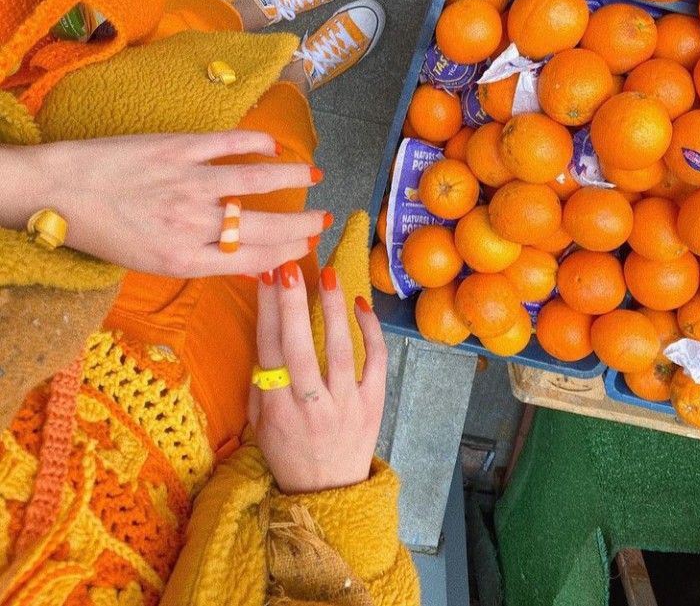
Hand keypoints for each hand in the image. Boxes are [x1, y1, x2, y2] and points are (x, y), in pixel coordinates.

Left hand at [0, 131, 326, 276]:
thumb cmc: (100, 232)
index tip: (306, 248)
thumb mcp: (148, 263)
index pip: (253, 261)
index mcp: (185, 260)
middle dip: (302, 224)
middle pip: (264, 227)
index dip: (286, 255)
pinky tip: (273, 144)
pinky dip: (254, 142)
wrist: (58, 192)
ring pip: (254, 181)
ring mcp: (188, 184)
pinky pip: (226, 144)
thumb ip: (195, 258)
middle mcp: (193, 225)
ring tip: (315, 175)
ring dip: (291, 177)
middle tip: (325, 219)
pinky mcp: (177, 150)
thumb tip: (238, 255)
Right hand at [248, 262, 387, 493]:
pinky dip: (371, 330)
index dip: (267, 312)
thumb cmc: (289, 452)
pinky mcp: (374, 403)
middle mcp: (311, 406)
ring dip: (333, 310)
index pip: (270, 352)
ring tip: (328, 276)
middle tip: (289, 269)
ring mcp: (347, 404)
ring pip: (341, 351)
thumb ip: (260, 383)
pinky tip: (360, 304)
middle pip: (299, 349)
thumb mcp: (260, 425)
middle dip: (293, 306)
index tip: (267, 278)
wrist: (329, 493)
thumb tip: (266, 334)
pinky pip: (377, 361)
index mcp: (278, 410)